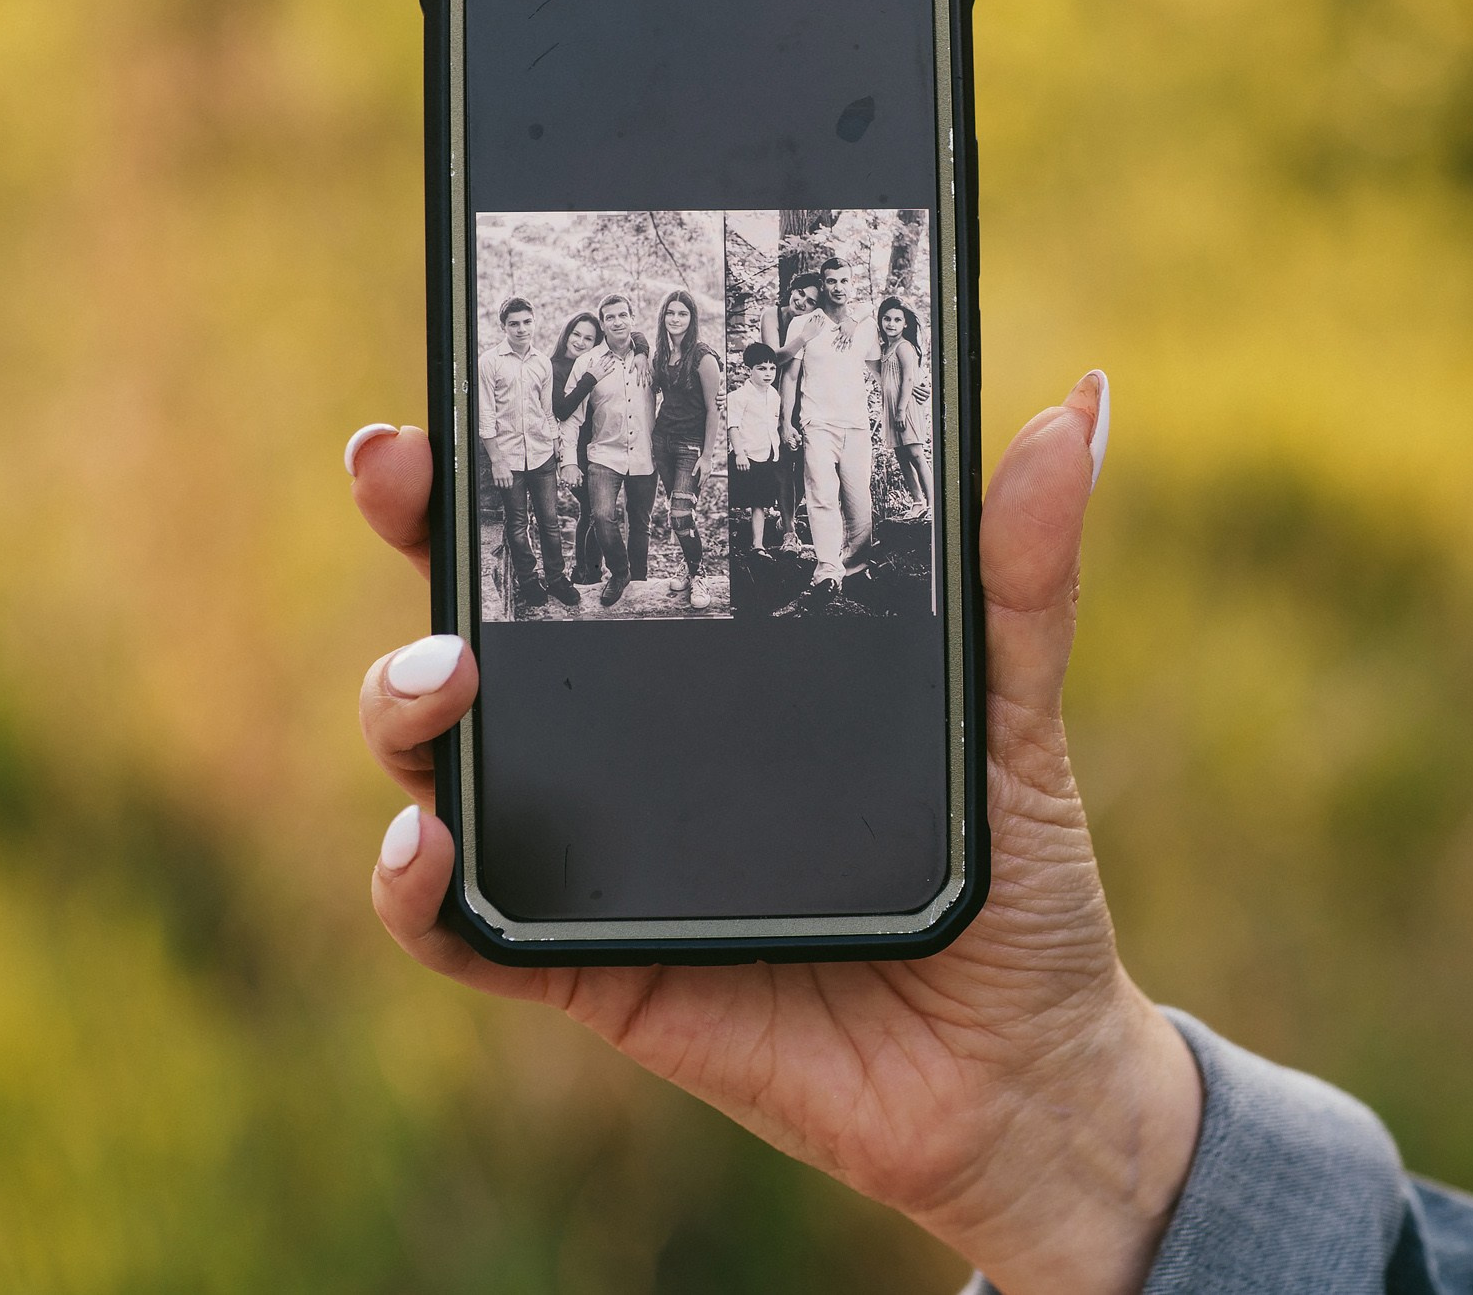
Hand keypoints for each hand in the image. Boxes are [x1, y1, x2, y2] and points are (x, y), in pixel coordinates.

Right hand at [343, 379, 1196, 1294]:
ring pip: (439, 759)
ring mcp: (594, 855)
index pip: (588, 545)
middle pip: (483, 625)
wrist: (1024, 1077)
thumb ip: (1022, 574)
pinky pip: (461, 932)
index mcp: (713, 666)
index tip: (460, 395)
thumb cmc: (1016, 885)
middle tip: (398, 472)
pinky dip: (413, 888)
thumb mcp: (1016, 714)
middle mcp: (628, 745)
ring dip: (403, 702)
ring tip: (447, 672)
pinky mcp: (588, 971)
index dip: (503, 465)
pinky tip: (432, 837)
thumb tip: (1075, 404)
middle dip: (420, 537)